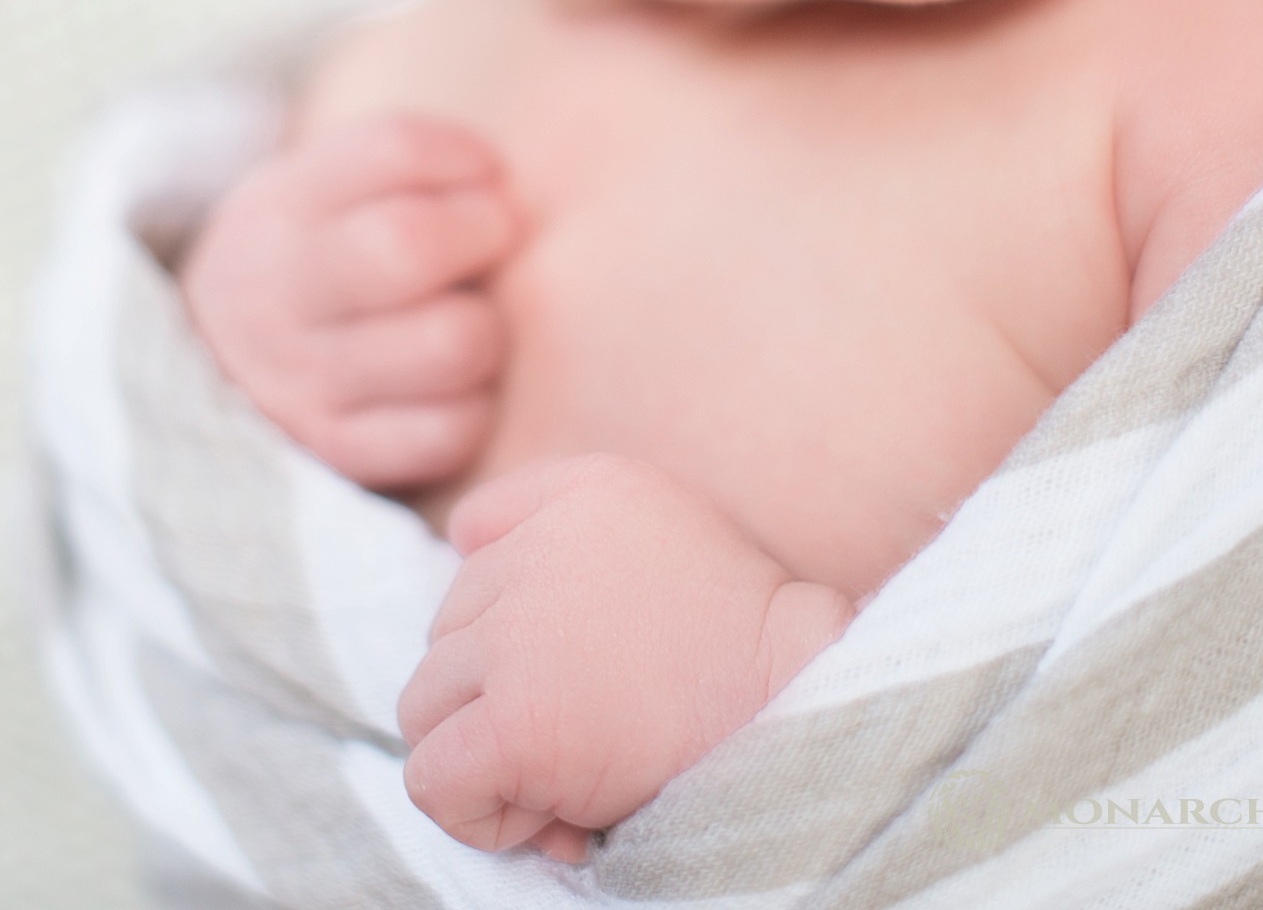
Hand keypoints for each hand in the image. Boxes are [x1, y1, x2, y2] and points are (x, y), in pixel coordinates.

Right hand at [180, 115, 518, 490]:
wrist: (213, 372)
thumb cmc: (314, 259)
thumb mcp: (321, 190)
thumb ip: (406, 168)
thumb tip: (513, 190)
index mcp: (282, 207)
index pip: (395, 149)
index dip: (467, 156)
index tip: (485, 172)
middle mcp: (280, 293)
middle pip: (411, 245)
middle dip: (484, 232)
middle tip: (494, 237)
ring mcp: (304, 383)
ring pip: (452, 343)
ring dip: (488, 325)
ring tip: (470, 315)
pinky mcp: (340, 453)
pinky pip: (452, 429)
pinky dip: (476, 404)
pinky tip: (456, 383)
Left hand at [397, 452, 852, 860]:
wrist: (799, 712)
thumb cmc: (737, 640)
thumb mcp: (662, 525)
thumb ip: (567, 523)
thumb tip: (455, 554)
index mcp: (583, 489)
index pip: (473, 532)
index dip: (500, 609)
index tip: (565, 652)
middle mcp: (539, 548)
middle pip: (444, 632)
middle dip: (494, 692)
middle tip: (582, 725)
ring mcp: (519, 635)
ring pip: (423, 705)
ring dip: (482, 752)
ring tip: (568, 765)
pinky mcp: (515, 722)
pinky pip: (432, 779)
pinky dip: (477, 814)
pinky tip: (551, 811)